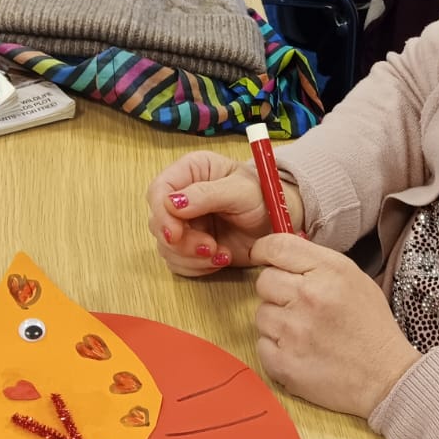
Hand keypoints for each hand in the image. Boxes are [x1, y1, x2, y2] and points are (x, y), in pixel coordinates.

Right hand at [146, 151, 305, 276]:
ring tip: (221, 254)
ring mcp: (185, 223)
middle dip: (181, 241)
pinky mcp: (190, 246)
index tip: (175, 233)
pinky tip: (221, 259)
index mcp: (191, 171)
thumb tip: (172, 202)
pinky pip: (179, 262)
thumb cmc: (264, 196)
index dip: (162, 214)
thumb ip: (207, 194)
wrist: (280, 222)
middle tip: (209, 247)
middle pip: (158, 222)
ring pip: (166, 246)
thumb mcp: (241, 190)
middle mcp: (182, 196)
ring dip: (191, 257)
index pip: (158, 190)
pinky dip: (197, 267)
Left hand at [249, 234, 420, 417]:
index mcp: (329, 272)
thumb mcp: (355, 279)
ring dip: (277, 322)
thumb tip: (281, 255)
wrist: (386, 377)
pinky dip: (276, 349)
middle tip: (299, 306)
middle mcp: (309, 297)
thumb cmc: (372, 327)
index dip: (263, 250)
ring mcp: (293, 332)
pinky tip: (300, 352)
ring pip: (261, 314)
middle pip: (264, 281)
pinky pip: (261, 344)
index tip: (262, 257)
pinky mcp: (283, 363)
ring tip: (305, 333)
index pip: (278, 247)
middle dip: (277, 291)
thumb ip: (318, 264)